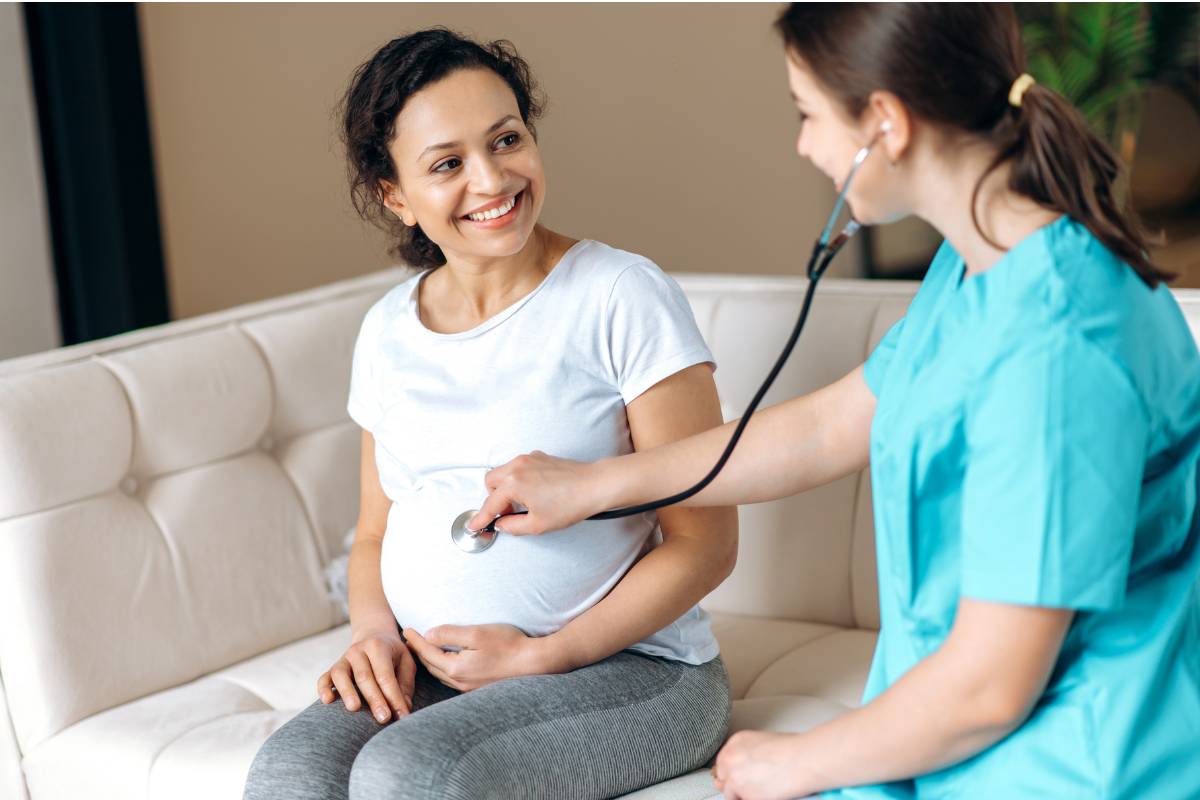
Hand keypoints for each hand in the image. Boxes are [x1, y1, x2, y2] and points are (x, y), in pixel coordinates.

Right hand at [317, 627, 415, 723]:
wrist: (373, 637)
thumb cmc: (392, 654)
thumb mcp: (405, 662)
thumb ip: (406, 684)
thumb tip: (404, 709)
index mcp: (378, 647)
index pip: (385, 675)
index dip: (394, 697)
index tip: (402, 716)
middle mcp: (358, 651)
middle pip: (364, 677)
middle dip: (374, 699)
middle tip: (384, 718)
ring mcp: (343, 659)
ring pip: (341, 675)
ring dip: (347, 692)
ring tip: (355, 708)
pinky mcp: (332, 668)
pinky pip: (324, 678)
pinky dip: (323, 689)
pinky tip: (328, 700)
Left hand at [404, 623, 564, 691]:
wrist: (535, 663)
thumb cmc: (508, 645)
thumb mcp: (477, 633)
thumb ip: (450, 634)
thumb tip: (429, 635)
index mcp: (456, 668)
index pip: (428, 652)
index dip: (415, 640)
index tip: (405, 630)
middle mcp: (460, 682)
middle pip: (431, 666)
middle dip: (419, 652)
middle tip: (409, 639)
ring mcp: (469, 688)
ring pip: (441, 674)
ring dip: (430, 661)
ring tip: (423, 650)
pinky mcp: (479, 688)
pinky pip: (453, 679)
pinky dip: (443, 668)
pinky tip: (445, 662)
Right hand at [468, 450, 609, 535]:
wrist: (595, 485)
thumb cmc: (571, 503)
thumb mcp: (538, 524)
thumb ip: (513, 526)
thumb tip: (502, 524)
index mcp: (514, 483)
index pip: (490, 503)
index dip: (481, 518)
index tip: (475, 525)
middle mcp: (517, 466)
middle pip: (491, 481)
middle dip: (493, 498)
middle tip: (506, 513)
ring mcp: (528, 459)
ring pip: (503, 472)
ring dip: (505, 488)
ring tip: (523, 504)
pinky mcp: (539, 457)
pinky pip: (518, 467)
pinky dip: (518, 479)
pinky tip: (534, 492)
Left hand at [712, 730, 812, 799]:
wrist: (803, 759)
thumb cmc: (794, 749)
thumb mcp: (764, 742)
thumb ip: (749, 753)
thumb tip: (748, 767)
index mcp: (736, 742)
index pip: (722, 761)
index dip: (731, 772)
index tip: (738, 777)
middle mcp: (730, 758)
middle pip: (721, 777)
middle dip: (732, 784)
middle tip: (748, 788)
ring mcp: (735, 777)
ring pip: (729, 793)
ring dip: (741, 795)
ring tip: (759, 792)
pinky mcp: (744, 795)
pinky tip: (765, 795)